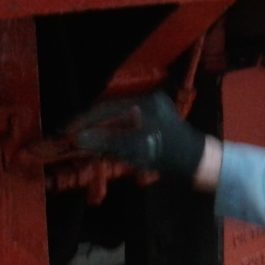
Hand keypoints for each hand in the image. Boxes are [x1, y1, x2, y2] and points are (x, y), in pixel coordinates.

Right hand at [70, 91, 205, 179]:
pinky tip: (105, 148)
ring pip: (118, 121)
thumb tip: (78, 138)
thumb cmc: (168, 153)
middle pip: (111, 113)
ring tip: (86, 145)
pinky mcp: (153, 125)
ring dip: (102, 134)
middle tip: (72, 138)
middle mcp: (148, 103)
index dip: (85, 120)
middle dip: (92, 127)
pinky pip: (128, 128)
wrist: (197, 163)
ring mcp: (152, 113)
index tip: (67, 131)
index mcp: (145, 102)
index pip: (107, 108)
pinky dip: (115, 138)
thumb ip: (106, 141)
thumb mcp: (135, 147)